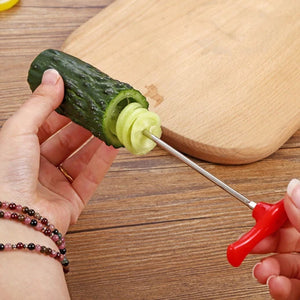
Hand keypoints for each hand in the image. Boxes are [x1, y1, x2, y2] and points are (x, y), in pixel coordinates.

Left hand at [0, 69, 117, 234]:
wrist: (15, 222)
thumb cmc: (6, 177)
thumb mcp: (19, 129)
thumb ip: (40, 103)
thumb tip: (54, 76)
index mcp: (20, 148)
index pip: (46, 123)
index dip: (63, 108)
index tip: (80, 95)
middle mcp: (37, 166)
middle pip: (66, 140)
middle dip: (84, 124)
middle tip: (100, 110)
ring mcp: (55, 184)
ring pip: (81, 157)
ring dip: (97, 141)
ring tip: (111, 125)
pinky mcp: (72, 200)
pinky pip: (91, 177)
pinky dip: (103, 161)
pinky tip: (112, 147)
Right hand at [252, 179, 299, 299]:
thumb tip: (293, 188)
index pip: (296, 213)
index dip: (276, 215)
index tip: (260, 220)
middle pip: (286, 238)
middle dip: (266, 243)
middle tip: (252, 246)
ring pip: (285, 264)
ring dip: (268, 268)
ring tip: (263, 273)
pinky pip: (289, 286)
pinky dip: (278, 287)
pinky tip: (275, 286)